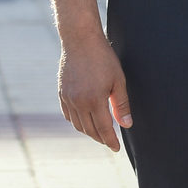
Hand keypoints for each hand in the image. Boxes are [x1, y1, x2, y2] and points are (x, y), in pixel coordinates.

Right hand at [58, 32, 131, 151]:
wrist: (79, 39)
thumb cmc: (103, 58)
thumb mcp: (118, 80)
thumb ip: (121, 104)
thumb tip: (126, 125)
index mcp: (94, 100)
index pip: (103, 129)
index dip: (110, 141)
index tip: (116, 148)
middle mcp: (78, 102)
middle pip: (89, 130)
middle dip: (100, 138)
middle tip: (109, 142)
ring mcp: (67, 98)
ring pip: (77, 124)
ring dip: (88, 132)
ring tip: (99, 132)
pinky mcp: (61, 92)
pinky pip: (68, 114)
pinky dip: (76, 121)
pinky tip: (84, 120)